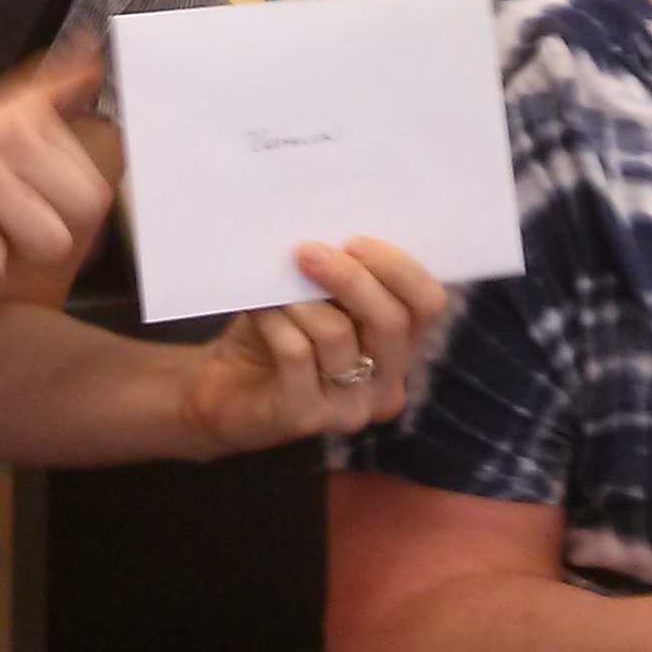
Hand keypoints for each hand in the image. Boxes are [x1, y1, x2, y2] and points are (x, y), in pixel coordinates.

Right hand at [0, 48, 111, 281]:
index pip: (97, 175)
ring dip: (22, 249)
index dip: (76, 202)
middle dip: (58, 226)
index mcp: (26, 113)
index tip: (49, 204)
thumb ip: (49, 90)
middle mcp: (9, 134)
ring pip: (50, 239)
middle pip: (85, 206)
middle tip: (19, 222)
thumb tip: (94, 60)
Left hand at [182, 239, 449, 456]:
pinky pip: (297, 353)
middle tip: (307, 251)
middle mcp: (386, 385)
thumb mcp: (316, 301)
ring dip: (300, 298)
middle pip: (392, 322)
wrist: (223, 394)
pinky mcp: (306, 418)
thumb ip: (339, 278)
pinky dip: (275, 321)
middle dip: (351, 277)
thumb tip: (335, 233)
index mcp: (400, 348)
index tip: (356, 240)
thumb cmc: (276, 335)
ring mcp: (350, 409)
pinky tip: (258, 309)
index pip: (428, 304)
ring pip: (337, 335)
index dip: (399, 267)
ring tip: (271, 282)